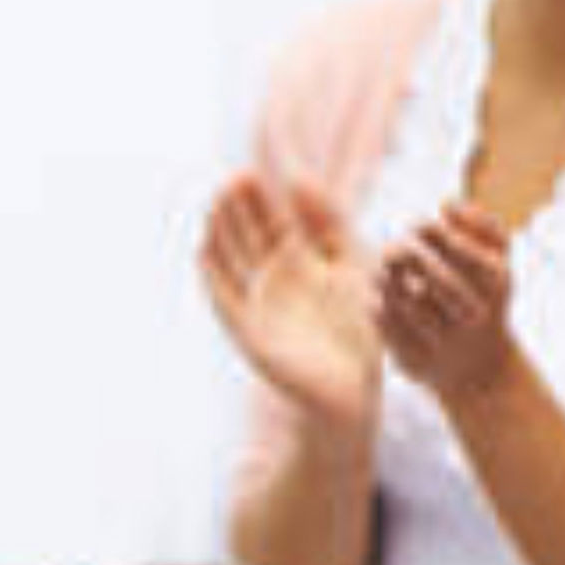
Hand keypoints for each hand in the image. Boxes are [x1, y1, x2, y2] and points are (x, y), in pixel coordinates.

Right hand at [199, 171, 381, 437]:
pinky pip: (222, 297)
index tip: (249, 173)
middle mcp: (274, 284)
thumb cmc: (360, 332)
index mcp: (301, 267)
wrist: (356, 391)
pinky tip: (204, 246)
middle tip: (233, 179)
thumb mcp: (352, 263)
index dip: (258, 201)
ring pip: (230, 261)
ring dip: (220, 233)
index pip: (271, 224)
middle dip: (237, 210)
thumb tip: (300, 178)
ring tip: (218, 202)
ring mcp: (258, 307)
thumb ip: (330, 223)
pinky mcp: (247, 332)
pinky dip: (211, 273)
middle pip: (246, 238)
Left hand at [370, 200, 525, 406]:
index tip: (417, 224)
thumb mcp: (498, 261)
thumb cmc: (486, 298)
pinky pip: (388, 326)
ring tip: (384, 267)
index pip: (461, 250)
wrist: (480, 366)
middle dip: (408, 256)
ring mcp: (446, 341)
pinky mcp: (418, 360)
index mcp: (497, 283)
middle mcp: (475, 314)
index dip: (434, 233)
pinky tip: (379, 292)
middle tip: (392, 247)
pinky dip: (379, 303)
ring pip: (406, 301)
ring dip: (388, 279)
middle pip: (433, 276)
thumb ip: (481, 225)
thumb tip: (446, 202)